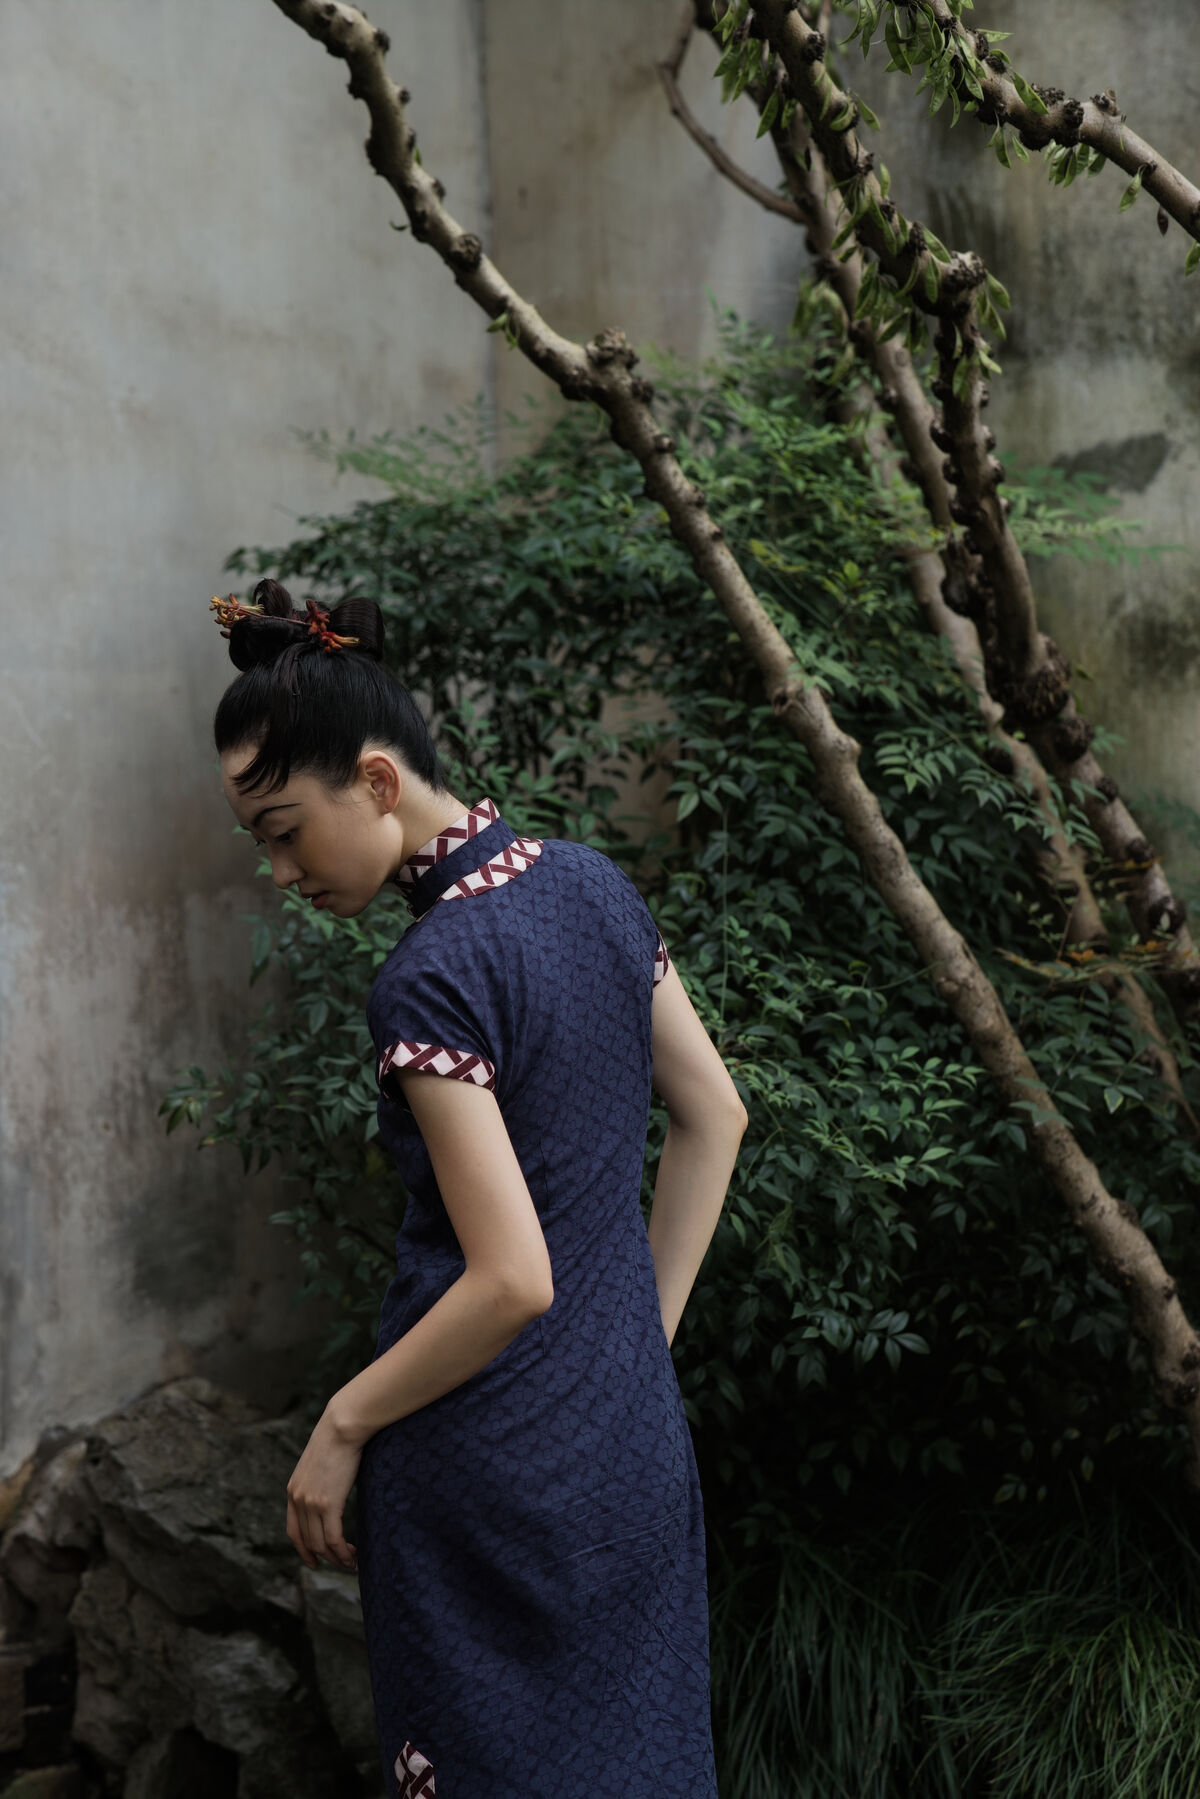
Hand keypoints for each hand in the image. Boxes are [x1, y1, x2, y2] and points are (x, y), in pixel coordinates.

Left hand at [285, 1405, 363, 1571]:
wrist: (342, 1426)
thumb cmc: (338, 1438)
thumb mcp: (320, 1463)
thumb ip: (320, 1481)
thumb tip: (333, 1491)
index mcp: (293, 1491)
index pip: (293, 1531)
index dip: (303, 1550)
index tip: (314, 1561)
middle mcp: (298, 1500)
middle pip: (308, 1541)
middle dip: (325, 1557)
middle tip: (342, 1562)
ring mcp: (311, 1504)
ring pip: (320, 1544)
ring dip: (336, 1558)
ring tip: (350, 1561)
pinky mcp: (327, 1504)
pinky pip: (333, 1539)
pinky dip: (342, 1552)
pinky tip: (352, 1555)